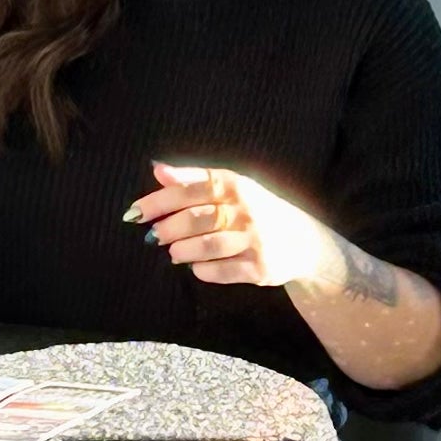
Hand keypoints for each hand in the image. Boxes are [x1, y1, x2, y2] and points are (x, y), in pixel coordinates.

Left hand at [127, 163, 331, 287]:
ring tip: (173, 252)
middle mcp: (247, 210)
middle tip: (153, 235)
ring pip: (208, 246)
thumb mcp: (233, 187)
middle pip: (196, 218)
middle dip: (168, 228)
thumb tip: (158, 169)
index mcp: (237, 185)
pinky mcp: (260, 268)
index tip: (135, 212)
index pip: (192, 188)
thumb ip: (194, 178)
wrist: (305, 243)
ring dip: (182, 250)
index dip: (160, 200)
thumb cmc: (258, 210)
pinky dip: (203, 270)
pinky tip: (196, 267)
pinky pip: (223, 272)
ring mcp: (255, 240)